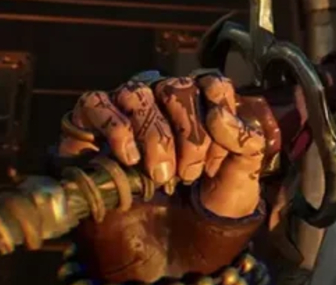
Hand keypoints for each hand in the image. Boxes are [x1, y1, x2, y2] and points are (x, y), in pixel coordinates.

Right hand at [57, 72, 282, 280]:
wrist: (164, 251)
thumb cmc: (205, 208)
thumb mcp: (242, 177)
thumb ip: (246, 141)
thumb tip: (220, 112)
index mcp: (204, 105)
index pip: (213, 83)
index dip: (218, 116)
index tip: (216, 159)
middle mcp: (164, 101)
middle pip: (177, 87)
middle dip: (188, 135)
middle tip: (188, 176)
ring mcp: (126, 111)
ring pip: (138, 93)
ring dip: (154, 136)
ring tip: (160, 176)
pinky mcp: (90, 126)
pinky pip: (96, 103)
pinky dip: (114, 127)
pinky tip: (128, 158)